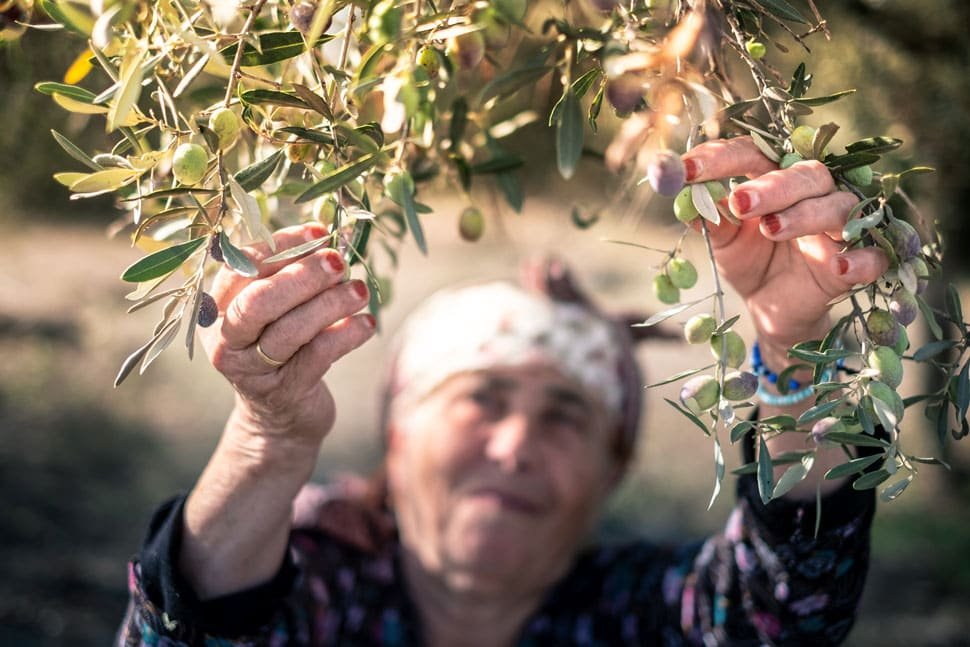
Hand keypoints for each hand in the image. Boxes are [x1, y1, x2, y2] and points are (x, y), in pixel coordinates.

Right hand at [199, 223, 375, 444]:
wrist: (280, 416)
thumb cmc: (282, 347)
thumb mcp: (277, 310)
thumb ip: (290, 274)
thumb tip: (326, 237)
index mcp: (218, 306)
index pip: (244, 266)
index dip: (283, 246)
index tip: (320, 232)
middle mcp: (226, 338)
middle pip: (259, 301)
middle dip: (302, 277)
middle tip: (338, 262)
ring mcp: (252, 370)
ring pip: (290, 330)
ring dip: (331, 305)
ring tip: (360, 291)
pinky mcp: (283, 392)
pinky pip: (318, 356)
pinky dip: (346, 335)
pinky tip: (367, 324)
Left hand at [682, 137, 888, 362]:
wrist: (774, 307)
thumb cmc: (751, 260)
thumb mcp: (724, 243)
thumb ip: (711, 221)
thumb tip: (685, 199)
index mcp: (775, 178)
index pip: (754, 154)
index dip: (720, 158)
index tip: (684, 170)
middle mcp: (815, 192)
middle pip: (805, 173)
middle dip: (771, 185)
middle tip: (740, 201)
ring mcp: (842, 225)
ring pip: (837, 205)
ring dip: (804, 215)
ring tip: (770, 229)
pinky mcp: (861, 261)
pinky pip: (872, 255)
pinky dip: (860, 259)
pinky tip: (840, 266)